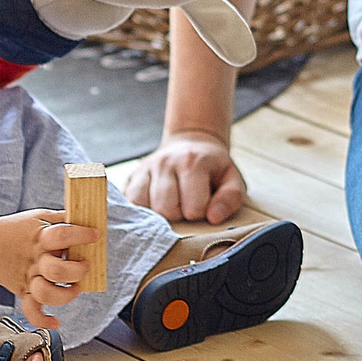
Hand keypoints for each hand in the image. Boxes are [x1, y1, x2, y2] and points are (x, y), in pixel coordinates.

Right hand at [0, 207, 97, 328]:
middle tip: (85, 265)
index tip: (95, 235)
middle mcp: (35, 260)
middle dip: (77, 270)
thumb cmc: (20, 230)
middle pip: (57, 270)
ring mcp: (29, 278)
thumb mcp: (40, 217)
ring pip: (46, 294)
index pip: (62, 236)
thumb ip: (63, 218)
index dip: (81, 235)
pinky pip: (31, 311)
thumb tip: (89, 216)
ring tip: (75, 289)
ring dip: (65, 295)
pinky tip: (56, 322)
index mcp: (40, 238)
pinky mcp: (24, 292)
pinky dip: (42, 320)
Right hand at [122, 130, 245, 224]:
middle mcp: (165, 163)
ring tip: (171, 206)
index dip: (200, 213)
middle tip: (186, 207)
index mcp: (192, 162)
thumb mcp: (232, 179)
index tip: (203, 205)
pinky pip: (129, 202)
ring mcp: (145, 168)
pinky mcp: (132, 176)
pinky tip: (153, 208)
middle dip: (178, 216)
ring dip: (158, 215)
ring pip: (144, 208)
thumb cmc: (213, 168)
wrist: (191, 143)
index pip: (193, 209)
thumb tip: (213, 218)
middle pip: (166, 210)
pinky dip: (140, 211)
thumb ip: (230, 198)